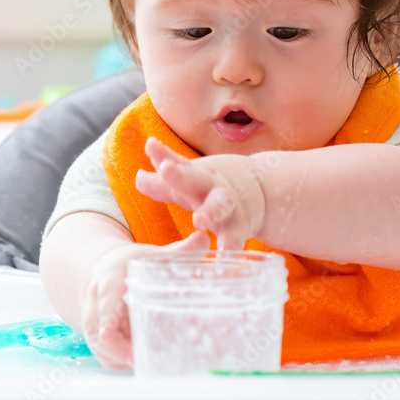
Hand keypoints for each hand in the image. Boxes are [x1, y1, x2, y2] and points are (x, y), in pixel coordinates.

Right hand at [81, 230, 210, 370]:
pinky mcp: (101, 344)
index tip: (110, 331)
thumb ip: (177, 251)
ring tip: (152, 363)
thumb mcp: (150, 254)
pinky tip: (149, 363)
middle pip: (99, 331)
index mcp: (108, 280)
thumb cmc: (130, 265)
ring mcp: (95, 327)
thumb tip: (204, 238)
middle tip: (138, 359)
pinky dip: (127, 364)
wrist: (103, 272)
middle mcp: (96, 305)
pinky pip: (110, 359)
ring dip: (124, 359)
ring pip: (104, 350)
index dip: (106, 317)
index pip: (105, 300)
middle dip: (117, 348)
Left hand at [135, 136, 266, 250]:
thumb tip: (138, 178)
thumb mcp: (188, 183)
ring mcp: (227, 205)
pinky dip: (230, 246)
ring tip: (201, 219)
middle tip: (166, 169)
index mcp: (194, 175)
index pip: (174, 163)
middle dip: (179, 174)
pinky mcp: (240, 227)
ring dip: (212, 209)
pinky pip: (235, 238)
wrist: (262, 190)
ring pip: (220, 204)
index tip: (150, 144)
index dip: (162, 155)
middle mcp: (208, 186)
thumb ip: (162, 184)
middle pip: (194, 178)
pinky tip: (224, 254)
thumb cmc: (211, 189)